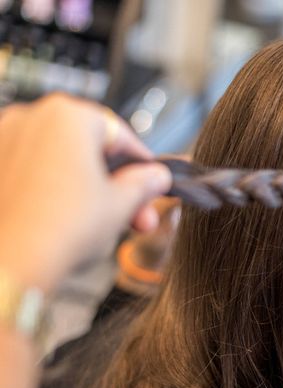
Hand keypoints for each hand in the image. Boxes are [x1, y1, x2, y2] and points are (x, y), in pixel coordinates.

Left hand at [0, 94, 171, 290]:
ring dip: (87, 188)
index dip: (142, 162)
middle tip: (135, 213)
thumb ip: (144, 184)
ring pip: (61, 161)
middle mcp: (30, 118)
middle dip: (116, 184)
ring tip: (104, 222)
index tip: (152, 180)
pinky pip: (34, 172)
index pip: (121, 134)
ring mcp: (4, 142)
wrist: (8, 264)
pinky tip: (69, 219)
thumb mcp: (120, 205)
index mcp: (67, 117)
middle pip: (89, 148)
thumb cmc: (57, 230)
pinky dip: (54, 190)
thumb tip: (156, 176)